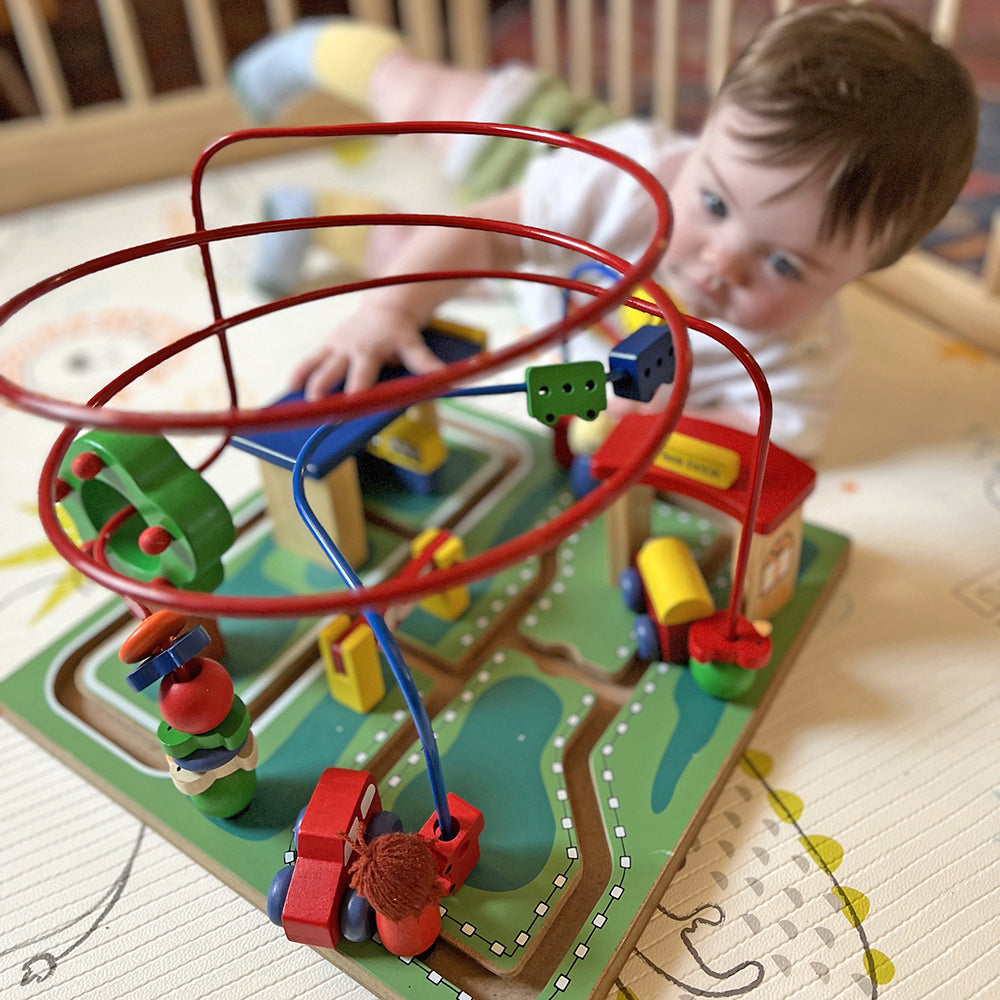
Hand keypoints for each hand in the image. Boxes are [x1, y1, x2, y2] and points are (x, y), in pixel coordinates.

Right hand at [290, 302, 444, 399]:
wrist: (386, 307)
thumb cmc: (402, 335)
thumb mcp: (415, 347)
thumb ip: (427, 364)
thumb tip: (450, 380)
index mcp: (371, 351)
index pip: (362, 376)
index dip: (355, 392)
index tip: (348, 408)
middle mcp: (350, 347)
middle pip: (334, 371)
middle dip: (324, 389)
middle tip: (315, 409)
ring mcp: (336, 344)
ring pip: (316, 364)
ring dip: (307, 381)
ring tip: (296, 402)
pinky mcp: (327, 343)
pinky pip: (309, 359)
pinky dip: (299, 372)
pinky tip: (289, 388)